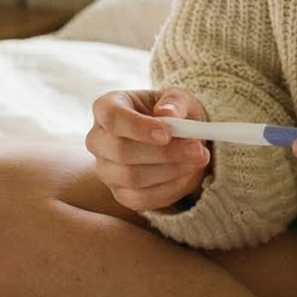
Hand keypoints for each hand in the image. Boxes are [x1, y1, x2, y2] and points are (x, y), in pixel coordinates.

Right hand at [86, 87, 210, 211]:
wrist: (176, 140)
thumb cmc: (172, 113)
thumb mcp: (179, 99)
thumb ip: (175, 102)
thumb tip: (167, 114)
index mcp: (107, 107)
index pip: (112, 117)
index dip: (137, 127)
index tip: (167, 134)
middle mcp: (98, 140)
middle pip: (121, 151)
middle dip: (164, 153)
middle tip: (197, 149)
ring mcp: (105, 169)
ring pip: (132, 177)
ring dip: (171, 170)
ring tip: (199, 158)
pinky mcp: (120, 193)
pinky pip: (141, 198)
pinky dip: (170, 188)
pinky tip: (188, 174)